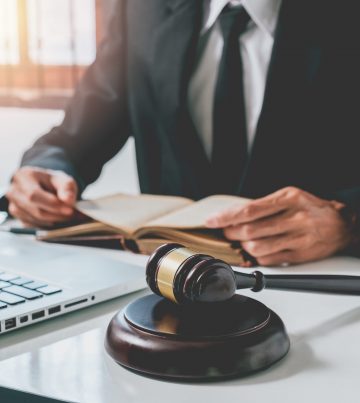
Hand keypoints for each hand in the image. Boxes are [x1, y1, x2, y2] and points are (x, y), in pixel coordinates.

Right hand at [6, 167, 77, 227]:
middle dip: (56, 215)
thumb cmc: (54, 182)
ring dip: (53, 222)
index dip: (53, 205)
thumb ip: (67, 188)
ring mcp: (13, 205)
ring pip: (34, 220)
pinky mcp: (18, 218)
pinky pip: (33, 226)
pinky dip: (48, 226)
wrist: (45, 186)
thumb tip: (68, 201)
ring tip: (68, 217)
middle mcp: (13, 191)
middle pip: (34, 209)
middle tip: (72, 216)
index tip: (70, 210)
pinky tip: (58, 221)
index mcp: (23, 176)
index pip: (34, 195)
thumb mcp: (64, 179)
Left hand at [206, 187, 350, 265]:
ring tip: (242, 242)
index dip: (226, 217)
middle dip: (231, 233)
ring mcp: (298, 238)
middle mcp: (294, 218)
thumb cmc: (310, 208)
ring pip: (257, 247)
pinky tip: (256, 251)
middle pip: (250, 230)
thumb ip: (264, 206)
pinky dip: (256, 258)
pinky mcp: (300, 255)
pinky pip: (269, 260)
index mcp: (288, 199)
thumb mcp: (289, 197)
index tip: (211, 221)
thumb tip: (233, 216)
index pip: (249, 210)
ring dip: (243, 246)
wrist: (341, 224)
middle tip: (226, 233)